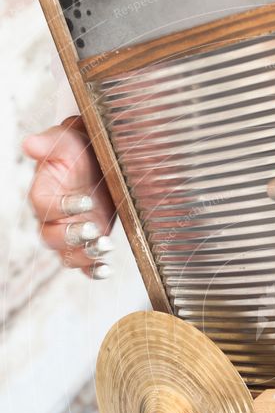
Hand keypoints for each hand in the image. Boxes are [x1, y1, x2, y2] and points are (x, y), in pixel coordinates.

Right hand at [23, 117, 115, 277]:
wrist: (98, 162)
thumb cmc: (77, 150)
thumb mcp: (66, 141)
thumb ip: (49, 144)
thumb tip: (29, 143)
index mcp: (42, 194)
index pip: (43, 206)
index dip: (62, 206)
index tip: (85, 201)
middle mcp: (53, 219)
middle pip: (51, 237)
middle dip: (72, 236)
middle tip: (94, 229)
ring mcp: (70, 234)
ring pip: (68, 254)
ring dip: (85, 255)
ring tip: (106, 246)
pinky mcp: (87, 244)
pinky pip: (84, 266)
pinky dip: (94, 271)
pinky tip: (107, 270)